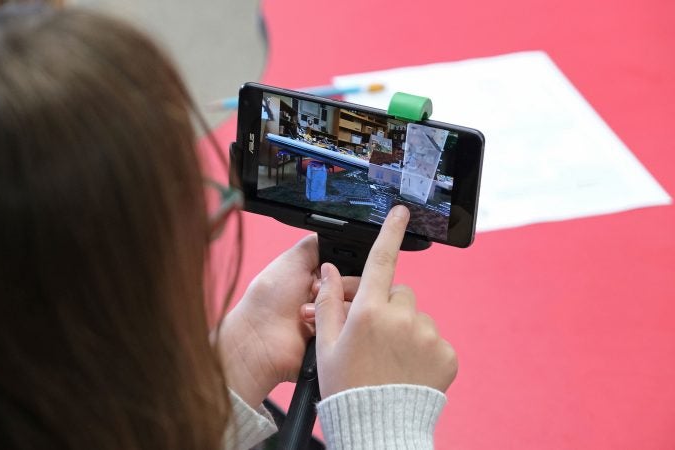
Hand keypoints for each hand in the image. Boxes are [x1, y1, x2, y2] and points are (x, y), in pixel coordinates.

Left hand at [214, 234, 358, 407]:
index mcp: (321, 275)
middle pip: (362, 283)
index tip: (334, 268)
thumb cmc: (268, 299)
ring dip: (334, 306)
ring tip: (307, 313)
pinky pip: (355, 326)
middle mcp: (331, 295)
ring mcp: (336, 318)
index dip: (349, 264)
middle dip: (340, 285)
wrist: (259, 340)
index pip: (353, 263)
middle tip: (313, 292)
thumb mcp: (291, 260)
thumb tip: (336, 230)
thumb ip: (315, 244)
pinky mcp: (339, 338)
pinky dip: (339, 325)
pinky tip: (317, 326)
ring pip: (361, 305)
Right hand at [314, 205, 457, 396]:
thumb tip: (329, 274)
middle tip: (371, 332)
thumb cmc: (347, 389)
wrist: (378, 428)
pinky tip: (408, 368)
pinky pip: (434, 339)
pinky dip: (423, 348)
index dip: (390, 232)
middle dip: (385, 305)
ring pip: (416, 316)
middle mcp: (402, 317)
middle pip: (397, 293)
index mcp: (368, 312)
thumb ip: (328, 304)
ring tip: (390, 358)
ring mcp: (428, 335)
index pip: (381, 260)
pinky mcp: (447, 354)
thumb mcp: (326, 347)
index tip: (401, 212)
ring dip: (405, 327)